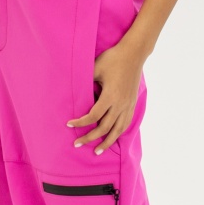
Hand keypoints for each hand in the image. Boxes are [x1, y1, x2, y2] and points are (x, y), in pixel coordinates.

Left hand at [67, 37, 145, 153]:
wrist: (134, 53)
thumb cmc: (113, 59)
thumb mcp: (95, 68)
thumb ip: (86, 82)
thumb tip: (73, 93)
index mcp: (111, 96)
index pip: (93, 116)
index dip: (81, 123)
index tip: (69, 125)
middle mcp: (121, 104)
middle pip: (105, 128)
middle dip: (90, 138)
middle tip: (77, 144)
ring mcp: (128, 104)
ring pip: (118, 129)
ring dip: (107, 142)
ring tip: (97, 151)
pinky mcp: (132, 103)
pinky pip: (126, 123)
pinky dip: (118, 132)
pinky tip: (112, 137)